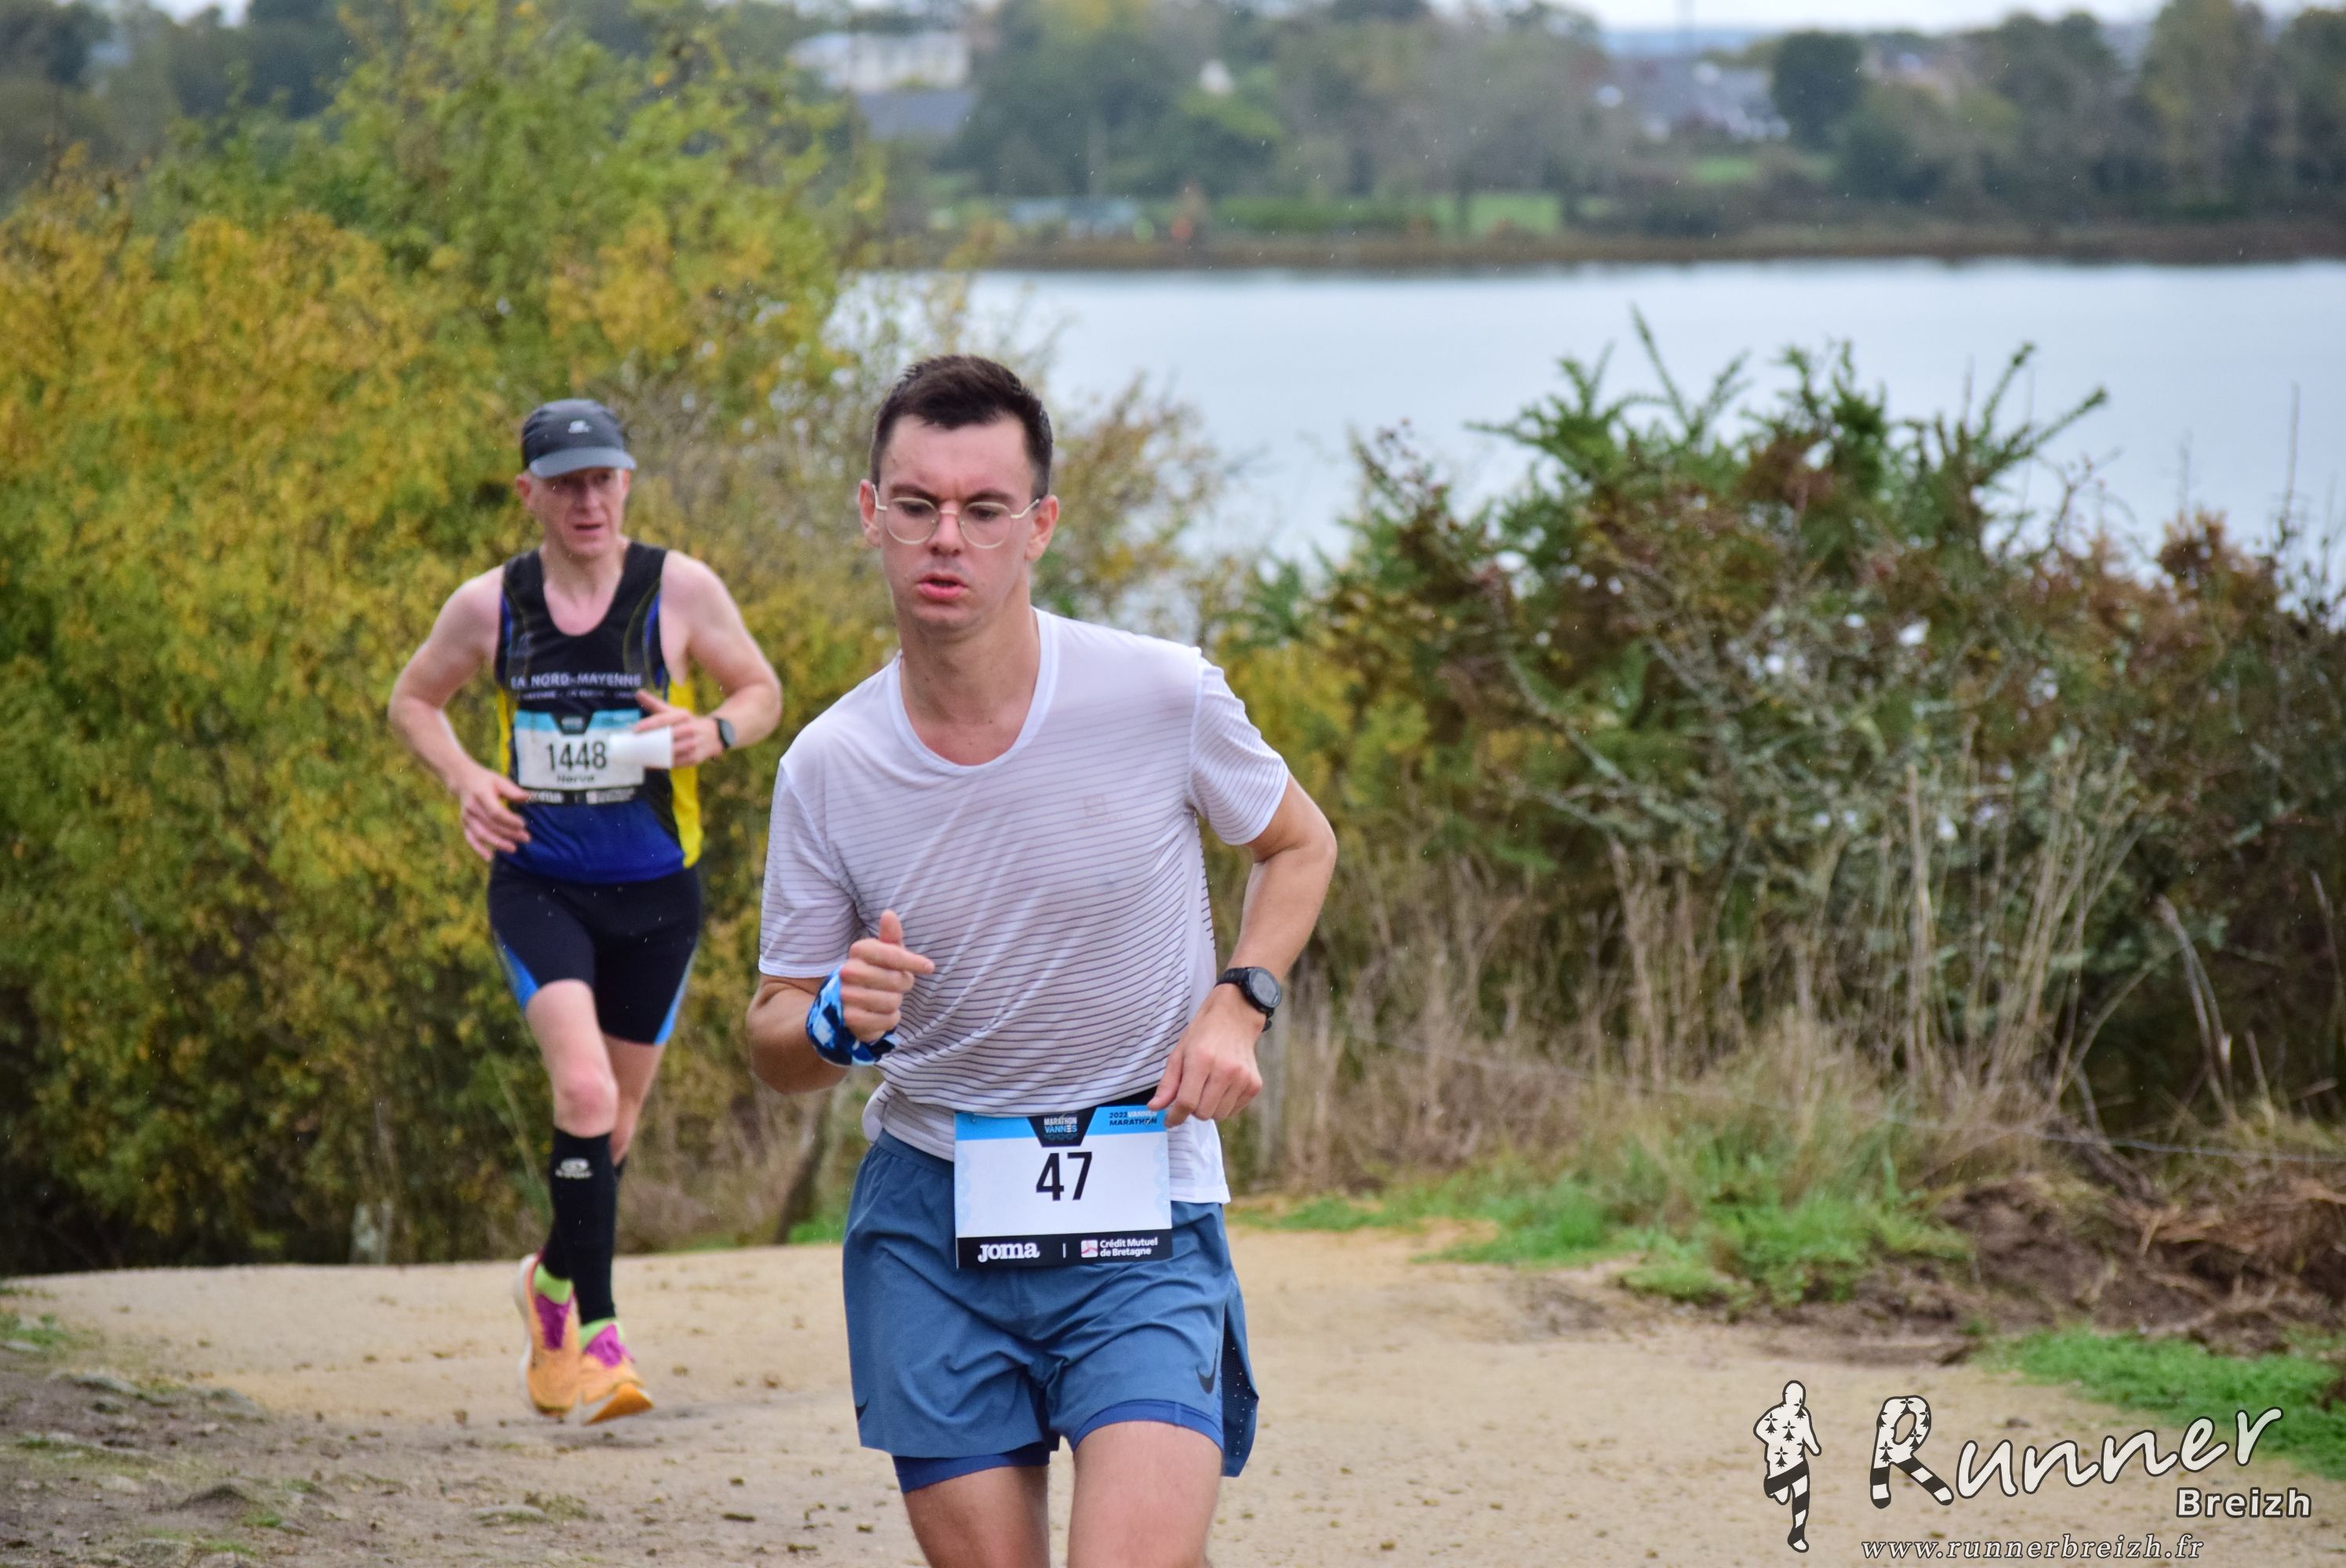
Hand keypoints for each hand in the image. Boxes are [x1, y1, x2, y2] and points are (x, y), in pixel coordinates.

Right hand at [456, 765, 530, 860]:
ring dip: (498, 843)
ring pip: (482, 834)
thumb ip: (513, 791)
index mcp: (481, 794)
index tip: (523, 824)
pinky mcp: (464, 824)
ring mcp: (466, 817)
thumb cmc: (486, 781)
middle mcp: (472, 808)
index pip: (495, 811)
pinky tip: (489, 857)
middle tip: (526, 838)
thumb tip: (528, 797)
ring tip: (514, 848)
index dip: (509, 820)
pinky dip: (478, 849)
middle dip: (509, 833)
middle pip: (491, 824)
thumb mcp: (499, 780)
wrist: (463, 781)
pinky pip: (470, 839)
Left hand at [634, 689, 722, 766]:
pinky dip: (661, 764)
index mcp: (684, 715)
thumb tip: (638, 693)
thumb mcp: (675, 712)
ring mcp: (693, 745)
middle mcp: (690, 729)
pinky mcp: (694, 758)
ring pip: (669, 752)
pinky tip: (650, 764)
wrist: (715, 734)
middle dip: (649, 742)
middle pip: (665, 737)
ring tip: (639, 755)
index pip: (663, 719)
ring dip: (654, 755)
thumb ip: (655, 704)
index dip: (648, 724)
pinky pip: (674, 763)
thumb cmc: (688, 722)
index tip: (634, 730)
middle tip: (634, 745)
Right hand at [839, 910, 933, 1042]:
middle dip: (903, 984)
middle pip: (896, 981)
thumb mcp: (886, 952)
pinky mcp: (851, 1019)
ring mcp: (847, 995)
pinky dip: (890, 1019)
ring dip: (895, 1003)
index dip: (913, 962)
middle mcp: (848, 971)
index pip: (892, 954)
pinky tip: (881, 1014)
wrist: (848, 1003)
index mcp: (859, 950)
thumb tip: (889, 914)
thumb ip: (891, 936)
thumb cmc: (876, 972)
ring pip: (892, 1002)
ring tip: (885, 998)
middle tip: (896, 984)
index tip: (929, 967)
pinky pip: (887, 1021)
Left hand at [1148, 984, 1265, 1127]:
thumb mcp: (1179, 1053)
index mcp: (1202, 1060)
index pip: (1187, 1102)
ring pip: (1219, 1115)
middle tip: (1192, 1092)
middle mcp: (1225, 1070)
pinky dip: (1224, 1105)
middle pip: (1203, 1113)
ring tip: (1209, 1087)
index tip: (1169, 1120)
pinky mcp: (1254, 1085)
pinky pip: (1234, 1111)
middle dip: (1193, 1108)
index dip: (1175, 1116)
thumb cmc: (1204, 1035)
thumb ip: (1168, 1083)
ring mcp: (1243, 1078)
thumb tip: (1154, 1107)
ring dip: (1209, 1108)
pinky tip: (1223, 1087)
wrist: (1235, 1019)